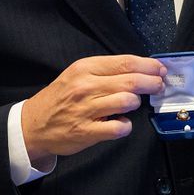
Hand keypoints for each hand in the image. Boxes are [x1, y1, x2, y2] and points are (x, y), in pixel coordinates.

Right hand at [21, 54, 166, 166]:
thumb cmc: (62, 96)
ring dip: (136, 104)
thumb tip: (142, 69)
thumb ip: (106, 71)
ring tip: (131, 105)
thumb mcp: (79, 74)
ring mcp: (85, 110)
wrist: (33, 124)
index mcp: (86, 68)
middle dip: (151, 83)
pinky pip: (118, 127)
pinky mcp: (86, 132)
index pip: (125, 62)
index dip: (148, 65)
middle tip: (159, 86)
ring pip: (127, 102)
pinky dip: (125, 126)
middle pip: (131, 81)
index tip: (160, 69)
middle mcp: (86, 86)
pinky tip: (121, 123)